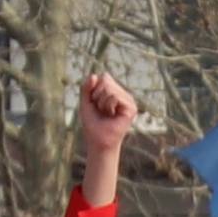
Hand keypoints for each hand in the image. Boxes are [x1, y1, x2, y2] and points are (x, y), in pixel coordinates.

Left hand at [71, 70, 140, 195]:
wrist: (98, 141)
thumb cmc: (92, 124)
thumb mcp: (86, 102)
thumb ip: (86, 87)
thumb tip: (94, 75)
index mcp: (115, 91)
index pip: (103, 77)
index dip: (94, 90)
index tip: (96, 104)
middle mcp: (124, 94)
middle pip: (106, 81)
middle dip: (97, 96)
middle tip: (101, 111)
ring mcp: (129, 101)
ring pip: (109, 89)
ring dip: (102, 103)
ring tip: (106, 114)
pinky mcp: (131, 108)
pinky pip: (114, 97)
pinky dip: (108, 106)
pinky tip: (112, 115)